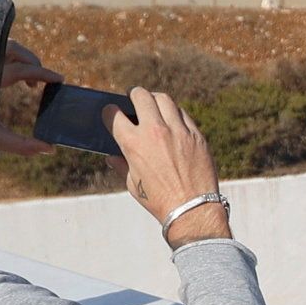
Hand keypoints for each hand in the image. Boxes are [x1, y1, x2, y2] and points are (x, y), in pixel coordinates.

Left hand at [0, 39, 63, 154]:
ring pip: (1, 48)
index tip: (59, 80)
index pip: (23, 69)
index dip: (44, 73)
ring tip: (26, 80)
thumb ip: (23, 145)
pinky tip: (9, 79)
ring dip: (19, 59)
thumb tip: (49, 149)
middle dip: (32, 61)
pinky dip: (6, 61)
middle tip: (39, 82)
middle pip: (13, 49)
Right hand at [116, 86, 225, 232]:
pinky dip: (174, 114)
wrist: (192, 209)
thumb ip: (122, 165)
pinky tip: (172, 120)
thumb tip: (112, 158)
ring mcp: (177, 131)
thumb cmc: (158, 200)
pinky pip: (183, 114)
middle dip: (133, 95)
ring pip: (164, 99)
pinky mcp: (196, 135)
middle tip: (133, 98)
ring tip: (153, 105)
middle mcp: (154, 132)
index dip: (109, 111)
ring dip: (155, 99)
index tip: (111, 112)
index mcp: (133, 144)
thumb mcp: (133, 184)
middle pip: (140, 96)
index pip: (113, 114)